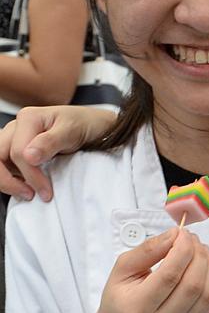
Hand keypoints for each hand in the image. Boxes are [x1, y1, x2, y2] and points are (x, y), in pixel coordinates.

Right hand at [0, 105, 116, 200]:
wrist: (96, 125)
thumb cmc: (86, 125)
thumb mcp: (73, 131)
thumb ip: (51, 142)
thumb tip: (28, 156)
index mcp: (29, 118)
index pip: (17, 152)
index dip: (30, 175)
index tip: (46, 191)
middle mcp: (17, 126)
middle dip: (8, 180)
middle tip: (29, 195)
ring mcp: (15, 137)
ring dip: (7, 179)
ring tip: (27, 192)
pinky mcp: (18, 148)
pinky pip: (4, 164)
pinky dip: (11, 177)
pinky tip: (25, 185)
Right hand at [90, 228, 208, 312]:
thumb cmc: (121, 298)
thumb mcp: (122, 270)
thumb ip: (148, 249)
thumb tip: (176, 235)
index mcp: (136, 309)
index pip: (169, 275)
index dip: (182, 249)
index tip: (182, 233)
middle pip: (193, 284)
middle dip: (198, 254)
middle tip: (192, 240)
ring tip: (200, 252)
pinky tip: (206, 268)